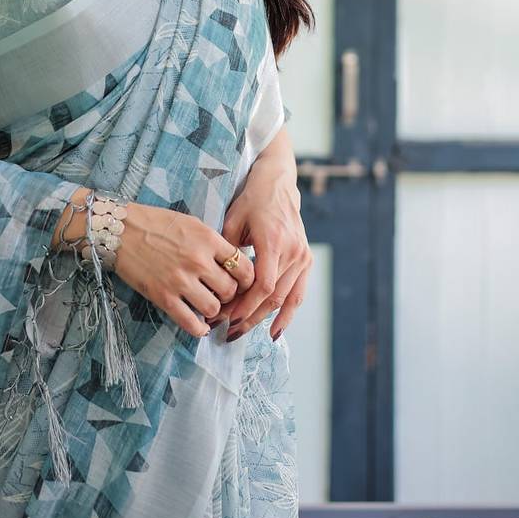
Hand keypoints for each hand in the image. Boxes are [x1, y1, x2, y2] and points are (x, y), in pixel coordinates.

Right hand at [114, 200, 255, 337]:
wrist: (121, 230)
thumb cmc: (156, 223)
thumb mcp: (192, 224)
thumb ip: (213, 243)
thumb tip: (232, 264)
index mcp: (208, 240)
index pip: (244, 267)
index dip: (247, 279)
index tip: (241, 282)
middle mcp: (198, 261)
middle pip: (230, 291)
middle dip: (230, 296)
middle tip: (222, 294)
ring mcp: (180, 281)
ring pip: (213, 309)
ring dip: (214, 310)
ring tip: (207, 305)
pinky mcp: (163, 297)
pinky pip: (191, 323)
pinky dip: (199, 329)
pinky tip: (200, 325)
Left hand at [213, 161, 311, 340]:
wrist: (278, 184)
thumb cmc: (252, 200)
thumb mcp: (233, 220)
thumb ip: (227, 250)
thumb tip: (212, 281)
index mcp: (274, 241)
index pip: (263, 284)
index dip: (246, 305)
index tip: (226, 317)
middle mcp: (292, 252)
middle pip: (273, 296)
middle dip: (250, 317)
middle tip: (228, 331)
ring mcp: (302, 257)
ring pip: (285, 299)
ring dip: (264, 319)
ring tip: (243, 333)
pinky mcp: (306, 260)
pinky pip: (298, 293)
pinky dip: (287, 314)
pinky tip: (274, 331)